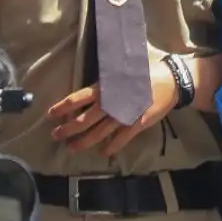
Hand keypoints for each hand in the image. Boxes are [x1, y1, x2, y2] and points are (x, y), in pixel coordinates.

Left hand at [47, 56, 181, 157]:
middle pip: (85, 119)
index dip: (63, 107)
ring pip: (99, 133)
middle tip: (55, 135)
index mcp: (107, 87)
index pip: (79, 98)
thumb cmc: (145, 71)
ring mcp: (124, 115)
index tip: (51, 114)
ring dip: (84, 142)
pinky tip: (103, 153)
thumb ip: (108, 76)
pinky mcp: (137, 124)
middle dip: (68, 129)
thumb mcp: (124, 67)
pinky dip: (111, 147)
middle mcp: (112, 102)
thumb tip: (90, 80)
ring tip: (72, 148)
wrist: (171, 81)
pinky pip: (121, 139)